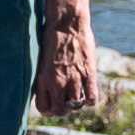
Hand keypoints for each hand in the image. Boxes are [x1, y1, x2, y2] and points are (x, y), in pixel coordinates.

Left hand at [35, 0, 103, 118]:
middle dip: (63, 110)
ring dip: (77, 104)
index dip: (48, 109)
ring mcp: (74, 79)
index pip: (43, 108)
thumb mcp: (42, 59)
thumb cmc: (52, 37)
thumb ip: (45, 75)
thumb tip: (47, 86)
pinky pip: (91, 98)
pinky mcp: (88, 73)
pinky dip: (91, 99)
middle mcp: (57, 83)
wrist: (66, 23)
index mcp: (43, 79)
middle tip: (66, 102)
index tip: (52, 105)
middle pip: (60, 111)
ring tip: (77, 96)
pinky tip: (89, 93)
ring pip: (76, 106)